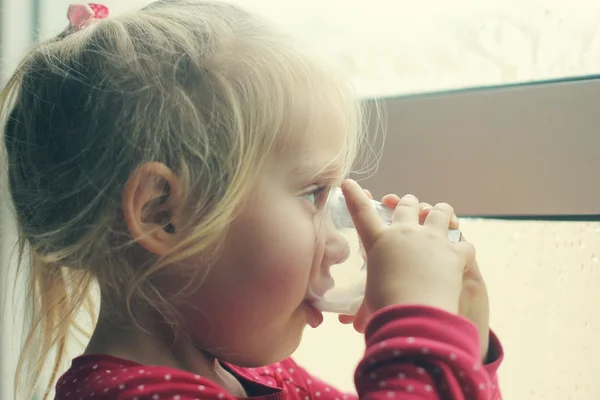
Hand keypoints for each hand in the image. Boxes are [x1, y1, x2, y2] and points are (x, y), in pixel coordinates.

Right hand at [339, 188, 489, 361]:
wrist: (415, 315)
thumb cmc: (385, 309)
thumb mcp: (370, 304)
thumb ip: (362, 311)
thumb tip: (354, 325)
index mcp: (379, 241)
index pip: (360, 211)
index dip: (353, 194)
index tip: (348, 182)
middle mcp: (405, 233)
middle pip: (406, 204)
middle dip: (407, 203)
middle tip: (409, 206)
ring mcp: (432, 240)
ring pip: (441, 211)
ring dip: (441, 212)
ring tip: (443, 216)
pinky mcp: (455, 253)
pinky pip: (464, 243)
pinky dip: (463, 249)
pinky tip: (461, 255)